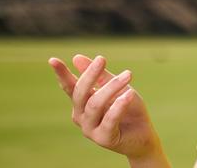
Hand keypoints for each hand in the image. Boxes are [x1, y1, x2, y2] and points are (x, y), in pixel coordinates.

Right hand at [48, 55, 169, 166]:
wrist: (143, 134)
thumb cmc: (129, 109)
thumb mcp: (117, 88)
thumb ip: (100, 76)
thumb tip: (76, 58)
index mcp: (82, 103)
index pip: (70, 87)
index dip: (62, 74)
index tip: (53, 60)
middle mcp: (81, 116)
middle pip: (80, 94)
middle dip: (90, 75)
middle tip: (101, 59)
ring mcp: (90, 129)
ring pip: (95, 104)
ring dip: (112, 87)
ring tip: (128, 75)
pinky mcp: (104, 138)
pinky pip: (109, 119)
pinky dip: (120, 105)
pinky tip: (130, 94)